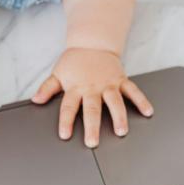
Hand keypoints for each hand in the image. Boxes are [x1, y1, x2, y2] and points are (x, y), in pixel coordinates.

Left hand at [32, 48, 152, 147]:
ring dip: (119, 117)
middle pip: (92, 109)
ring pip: (114, 102)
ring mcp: (108, 84)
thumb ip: (47, 88)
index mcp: (76, 88)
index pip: (69, 107)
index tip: (65, 135)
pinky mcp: (121, 80)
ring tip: (121, 131)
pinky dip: (141, 101)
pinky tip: (148, 112)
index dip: (66, 122)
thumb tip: (35, 100)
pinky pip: (133, 91)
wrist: (93, 43)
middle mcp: (93, 88)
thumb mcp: (57, 73)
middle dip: (92, 126)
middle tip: (93, 142)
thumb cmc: (75, 61)